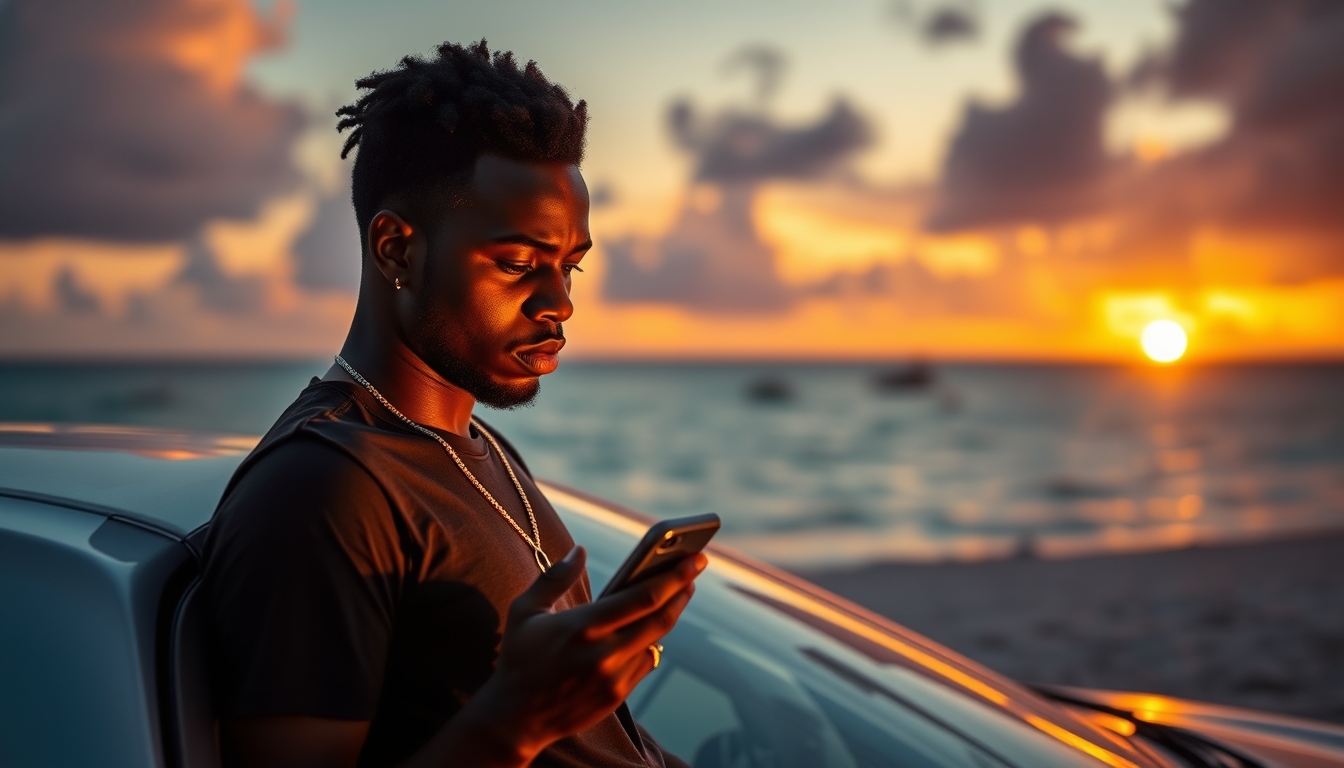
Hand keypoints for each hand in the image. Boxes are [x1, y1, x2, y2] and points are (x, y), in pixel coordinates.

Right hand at [471, 545, 705, 761]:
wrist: (514, 718)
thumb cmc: (518, 658)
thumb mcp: (525, 611)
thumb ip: (554, 577)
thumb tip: (579, 550)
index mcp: (583, 626)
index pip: (643, 598)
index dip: (674, 576)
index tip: (694, 558)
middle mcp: (604, 653)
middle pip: (660, 618)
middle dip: (683, 589)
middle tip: (696, 567)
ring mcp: (613, 678)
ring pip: (656, 640)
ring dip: (671, 614)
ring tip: (679, 592)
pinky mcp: (616, 696)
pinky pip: (645, 663)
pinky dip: (652, 642)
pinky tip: (652, 628)